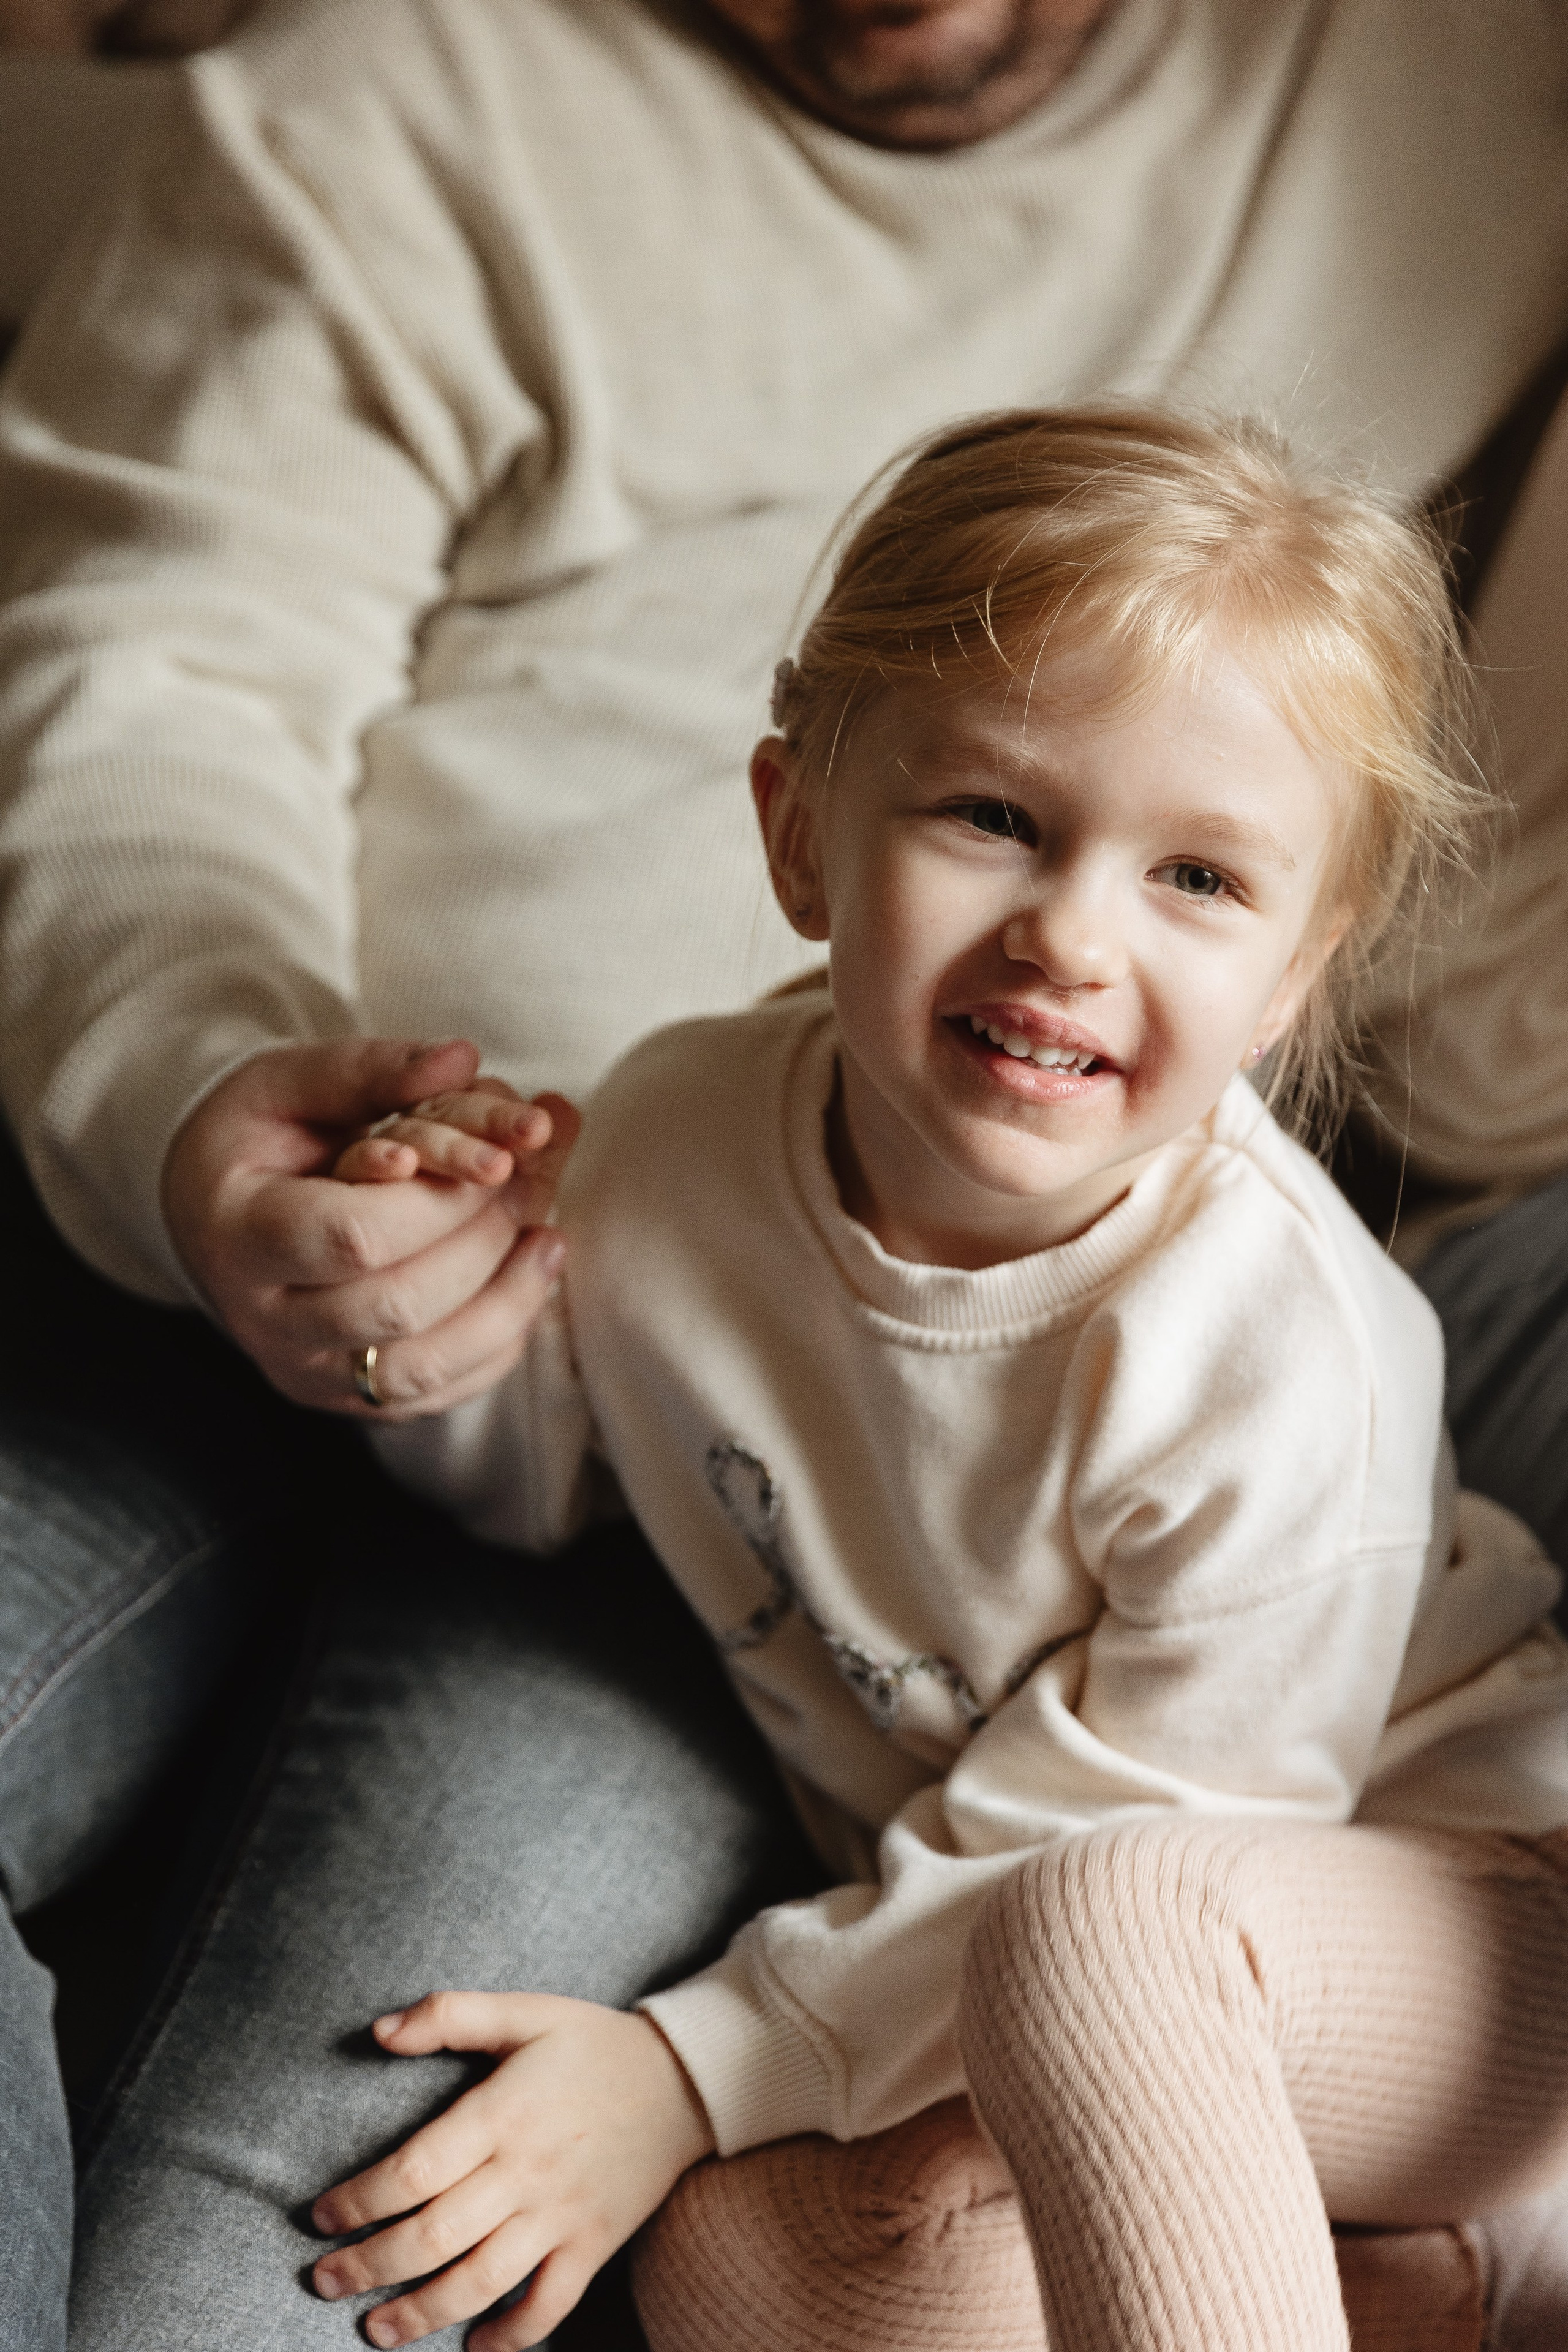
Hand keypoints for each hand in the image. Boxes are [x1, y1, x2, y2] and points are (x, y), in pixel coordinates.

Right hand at [162, 1038, 576, 1418]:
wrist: (213, 1214)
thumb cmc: (253, 1140)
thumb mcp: (288, 1082)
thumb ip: (371, 1068)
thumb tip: (461, 1059)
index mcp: (240, 1235)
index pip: (354, 1237)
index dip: (441, 1200)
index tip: (491, 1157)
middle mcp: (267, 1322)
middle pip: (399, 1306)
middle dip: (483, 1239)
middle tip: (522, 1182)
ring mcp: (308, 1372)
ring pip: (426, 1369)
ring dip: (509, 1300)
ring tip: (548, 1236)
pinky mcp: (351, 1397)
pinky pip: (441, 1393)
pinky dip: (501, 1338)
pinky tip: (526, 1277)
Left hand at [310, 1993, 715, 2348]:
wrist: (686, 2079)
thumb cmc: (593, 2043)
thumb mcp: (525, 2010)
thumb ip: (450, 2014)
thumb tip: (377, 2032)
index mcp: (502, 2112)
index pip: (413, 2170)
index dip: (359, 2200)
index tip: (319, 2218)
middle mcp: (527, 2171)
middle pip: (434, 2235)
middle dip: (369, 2266)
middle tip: (324, 2282)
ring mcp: (562, 2214)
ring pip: (481, 2281)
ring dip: (421, 2313)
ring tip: (375, 2329)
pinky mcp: (594, 2243)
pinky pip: (549, 2304)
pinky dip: (510, 2335)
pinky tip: (473, 2345)